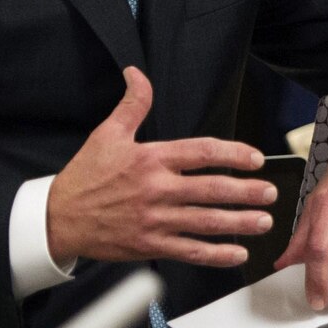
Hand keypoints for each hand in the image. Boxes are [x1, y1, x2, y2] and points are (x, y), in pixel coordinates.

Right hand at [46, 67, 275, 267]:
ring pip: (206, 222)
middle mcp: (157, 189)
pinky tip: (237, 253)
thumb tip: (137, 72)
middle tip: (271, 192)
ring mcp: (155, 219)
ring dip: (239, 222)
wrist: (57, 219)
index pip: (202, 152)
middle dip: (246, 192)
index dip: (234, 154)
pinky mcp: (150, 245)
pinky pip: (189, 250)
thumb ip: (132, 104)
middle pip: (211, 189)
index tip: (256, 158)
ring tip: (264, 222)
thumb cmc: (84, 176)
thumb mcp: (107, 134)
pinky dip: (216, 254)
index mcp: (151, 159)